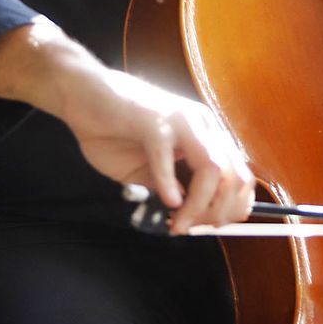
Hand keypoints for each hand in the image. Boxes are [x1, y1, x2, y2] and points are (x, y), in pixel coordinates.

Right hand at [0, 19, 253, 233]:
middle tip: (191, 229)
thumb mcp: (150, 170)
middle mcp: (201, 124)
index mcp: (206, 133)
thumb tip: (192, 218)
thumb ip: (172, 188)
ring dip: (198, 205)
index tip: (208, 228)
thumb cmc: (114, 130)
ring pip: (212, 168)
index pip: (241, 176)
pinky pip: (168, 155)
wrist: (82, 94)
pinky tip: (166, 201)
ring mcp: (179, 119)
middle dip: (218, 213)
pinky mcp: (152, 119)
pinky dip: (170, 183)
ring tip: (177, 223)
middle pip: (234, 176)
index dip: (232, 209)